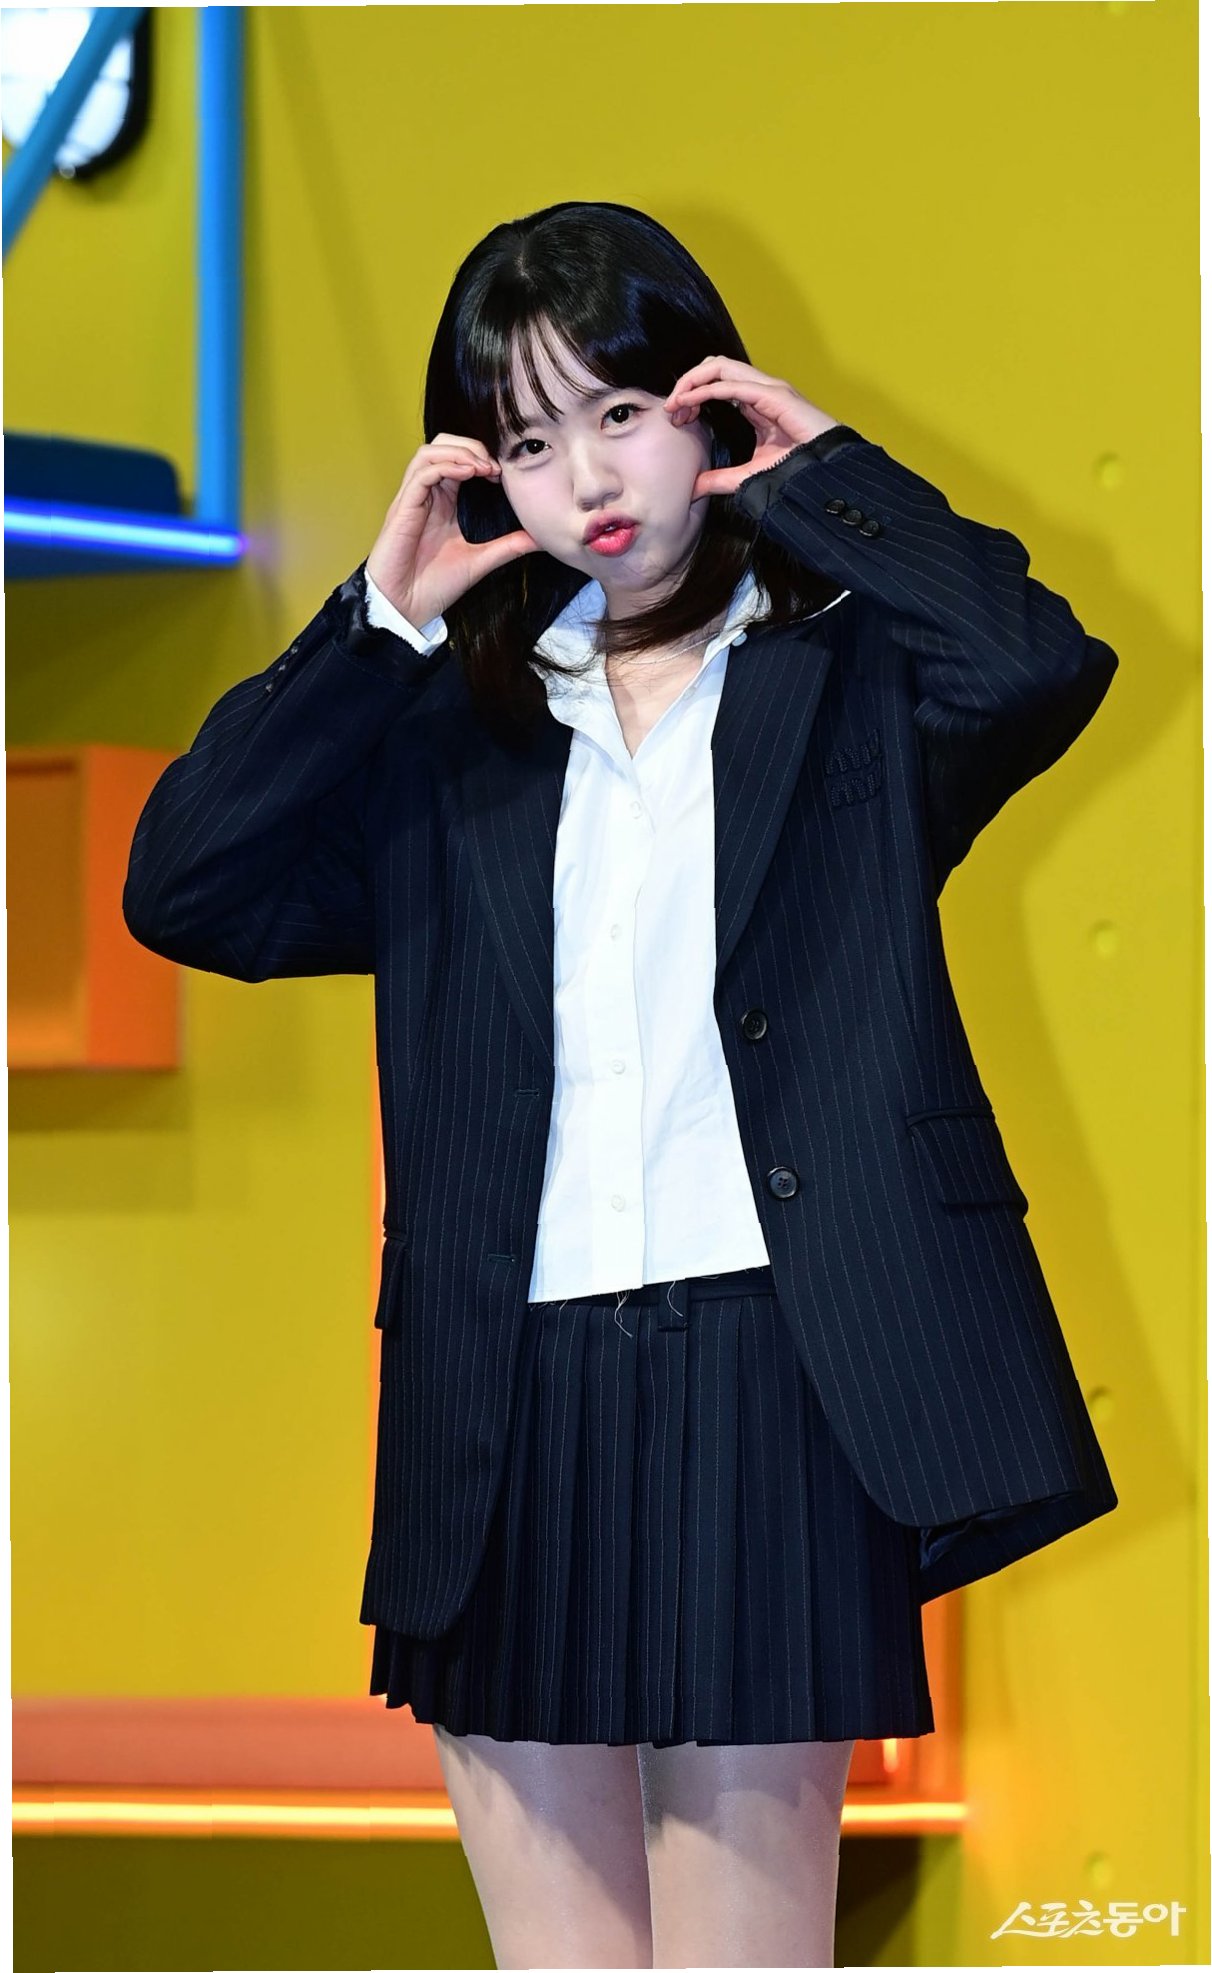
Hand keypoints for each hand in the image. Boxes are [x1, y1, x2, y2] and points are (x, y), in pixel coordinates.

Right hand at [365, 434, 540, 625]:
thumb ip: (507, 547)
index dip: (481, 458)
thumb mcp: (480, 561)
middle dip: (471, 446)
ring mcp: (412, 500)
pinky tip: (468, 474)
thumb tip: (539, 539)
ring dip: (459, 452)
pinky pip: (422, 473)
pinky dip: (446, 466)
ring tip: (483, 467)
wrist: (406, 608)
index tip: (503, 475)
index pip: (457, 460)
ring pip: (429, 452)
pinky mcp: (402, 508)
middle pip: (441, 446)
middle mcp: (425, 495)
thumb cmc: (433, 586)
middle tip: (494, 467)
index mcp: (441, 502)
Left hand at [663, 357, 842, 500]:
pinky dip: (705, 390)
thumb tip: (693, 489)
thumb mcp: (747, 476)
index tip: (677, 418)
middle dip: (687, 383)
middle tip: (672, 411)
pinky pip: (731, 384)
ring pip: (719, 366)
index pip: (716, 382)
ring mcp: (767, 389)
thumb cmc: (797, 470)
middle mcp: (759, 389)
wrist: (827, 473)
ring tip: (676, 404)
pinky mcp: (774, 395)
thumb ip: (719, 479)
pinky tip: (688, 404)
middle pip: (714, 366)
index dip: (692, 395)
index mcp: (754, 401)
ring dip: (692, 381)